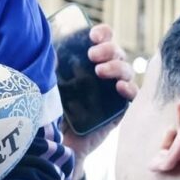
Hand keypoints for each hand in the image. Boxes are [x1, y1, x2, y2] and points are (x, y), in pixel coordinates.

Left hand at [62, 23, 135, 174]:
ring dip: (116, 66)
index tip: (92, 35)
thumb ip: (49, 67)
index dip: (102, 33)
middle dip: (108, 48)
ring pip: (126, 70)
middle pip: (116, 52)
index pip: (102, 40)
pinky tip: (119, 87)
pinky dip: (129, 88)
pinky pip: (132, 96)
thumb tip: (49, 50)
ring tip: (100, 71)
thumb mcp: (48, 85)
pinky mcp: (118, 110)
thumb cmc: (50, 111)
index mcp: (87, 62)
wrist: (55, 145)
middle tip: (92, 55)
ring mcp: (112, 92)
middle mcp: (102, 74)